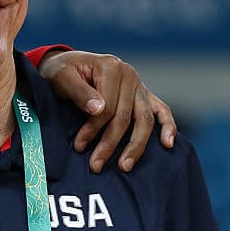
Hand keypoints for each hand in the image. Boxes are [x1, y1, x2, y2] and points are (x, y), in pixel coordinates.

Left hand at [36, 50, 175, 172]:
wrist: (66, 63)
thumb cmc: (61, 71)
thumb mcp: (62, 76)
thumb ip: (79, 91)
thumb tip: (99, 109)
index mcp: (110, 67)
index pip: (107, 106)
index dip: (93, 128)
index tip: (79, 146)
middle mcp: (129, 75)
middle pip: (126, 116)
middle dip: (110, 143)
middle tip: (96, 165)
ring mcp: (139, 85)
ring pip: (145, 119)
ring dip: (136, 145)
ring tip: (125, 166)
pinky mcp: (144, 94)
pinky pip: (161, 110)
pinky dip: (168, 126)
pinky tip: (168, 144)